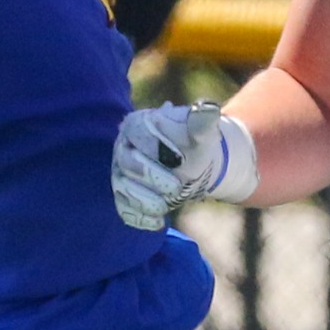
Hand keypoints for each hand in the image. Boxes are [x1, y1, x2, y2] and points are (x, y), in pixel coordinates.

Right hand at [112, 101, 258, 230]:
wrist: (193, 164)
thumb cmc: (194, 143)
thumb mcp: (202, 130)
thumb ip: (202, 120)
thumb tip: (208, 108)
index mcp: (138, 124)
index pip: (138, 132)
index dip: (158, 146)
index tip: (181, 159)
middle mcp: (124, 148)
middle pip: (128, 163)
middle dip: (153, 177)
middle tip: (177, 187)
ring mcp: (121, 174)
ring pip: (124, 189)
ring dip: (146, 200)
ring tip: (169, 205)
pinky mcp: (124, 196)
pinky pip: (125, 209)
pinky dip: (141, 218)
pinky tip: (159, 221)